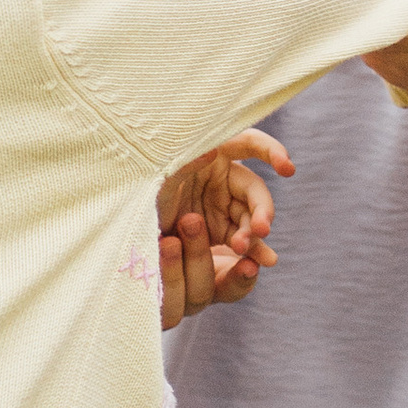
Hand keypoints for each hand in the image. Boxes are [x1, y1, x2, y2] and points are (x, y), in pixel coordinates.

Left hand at [157, 131, 292, 325]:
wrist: (120, 231)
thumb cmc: (138, 190)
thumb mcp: (159, 171)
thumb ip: (186, 159)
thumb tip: (212, 148)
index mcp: (214, 154)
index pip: (250, 144)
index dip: (271, 151)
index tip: (287, 167)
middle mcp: (222, 179)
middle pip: (254, 192)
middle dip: (260, 210)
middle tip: (259, 229)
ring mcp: (221, 209)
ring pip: (250, 220)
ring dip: (254, 235)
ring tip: (251, 249)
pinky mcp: (217, 236)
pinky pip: (240, 243)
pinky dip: (251, 252)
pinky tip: (261, 263)